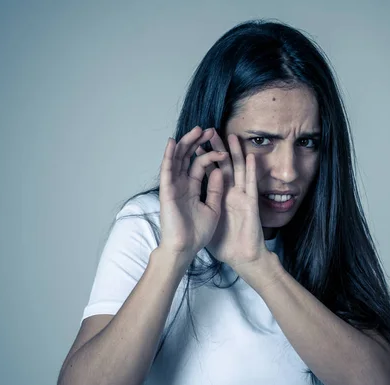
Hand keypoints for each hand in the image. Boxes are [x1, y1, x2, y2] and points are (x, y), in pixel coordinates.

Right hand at [158, 126, 228, 256]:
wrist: (186, 249)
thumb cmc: (197, 234)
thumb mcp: (213, 208)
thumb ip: (215, 190)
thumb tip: (219, 171)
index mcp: (192, 189)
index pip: (200, 165)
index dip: (211, 154)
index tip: (223, 149)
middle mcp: (181, 185)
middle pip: (187, 157)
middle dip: (197, 142)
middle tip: (208, 130)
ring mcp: (173, 187)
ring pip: (177, 159)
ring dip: (186, 143)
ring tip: (196, 129)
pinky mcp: (166, 191)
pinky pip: (167, 170)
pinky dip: (168, 155)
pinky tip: (172, 142)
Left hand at [195, 130, 267, 269]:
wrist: (241, 259)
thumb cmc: (227, 244)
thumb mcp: (211, 221)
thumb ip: (209, 203)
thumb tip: (199, 195)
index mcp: (218, 197)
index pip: (208, 172)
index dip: (201, 157)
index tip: (195, 143)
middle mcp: (230, 194)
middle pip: (222, 165)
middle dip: (215, 148)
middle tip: (209, 131)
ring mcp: (241, 197)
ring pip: (238, 170)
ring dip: (235, 153)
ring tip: (231, 136)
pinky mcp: (250, 204)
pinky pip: (251, 185)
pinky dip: (251, 170)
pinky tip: (250, 157)